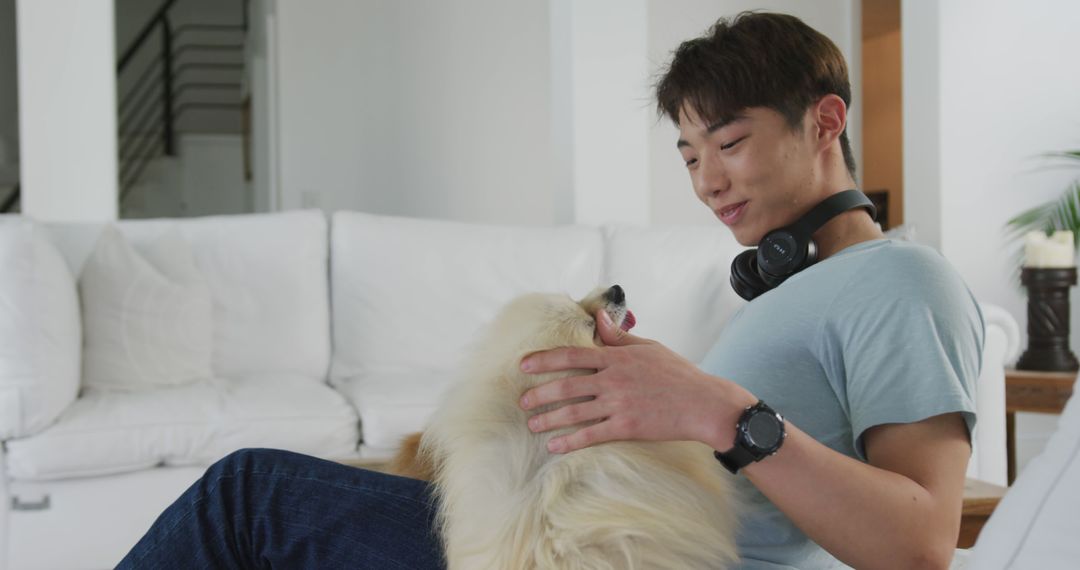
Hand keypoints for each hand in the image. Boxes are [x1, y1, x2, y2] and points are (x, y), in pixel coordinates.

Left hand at [518, 309, 756, 452]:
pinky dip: (570, 442)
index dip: (543, 360)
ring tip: (532, 425)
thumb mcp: (648, 347)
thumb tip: (599, 318)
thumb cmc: (678, 374)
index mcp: (616, 358)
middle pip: (565, 386)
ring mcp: (618, 405)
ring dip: (548, 420)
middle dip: (539, 395)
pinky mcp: (626, 428)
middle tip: (522, 402)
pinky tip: (555, 446)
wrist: (703, 403)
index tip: (524, 365)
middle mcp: (612, 380)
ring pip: (573, 413)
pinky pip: (591, 435)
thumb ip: (618, 337)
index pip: (571, 356)